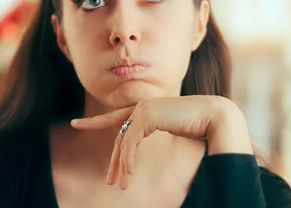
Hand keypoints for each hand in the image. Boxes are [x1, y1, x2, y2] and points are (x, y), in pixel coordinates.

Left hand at [70, 95, 252, 189]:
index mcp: (147, 109)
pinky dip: (128, 159)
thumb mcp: (174, 131)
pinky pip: (130, 141)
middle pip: (120, 137)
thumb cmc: (200, 126)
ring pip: (124, 141)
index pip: (116, 118)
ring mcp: (142, 108)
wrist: (215, 116)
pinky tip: (128, 173)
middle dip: (114, 161)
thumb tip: (148, 147)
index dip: (95, 122)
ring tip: (120, 184)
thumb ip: (158, 132)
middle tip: (110, 180)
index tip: (76, 124)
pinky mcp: (146, 115)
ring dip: (121, 165)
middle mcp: (141, 106)